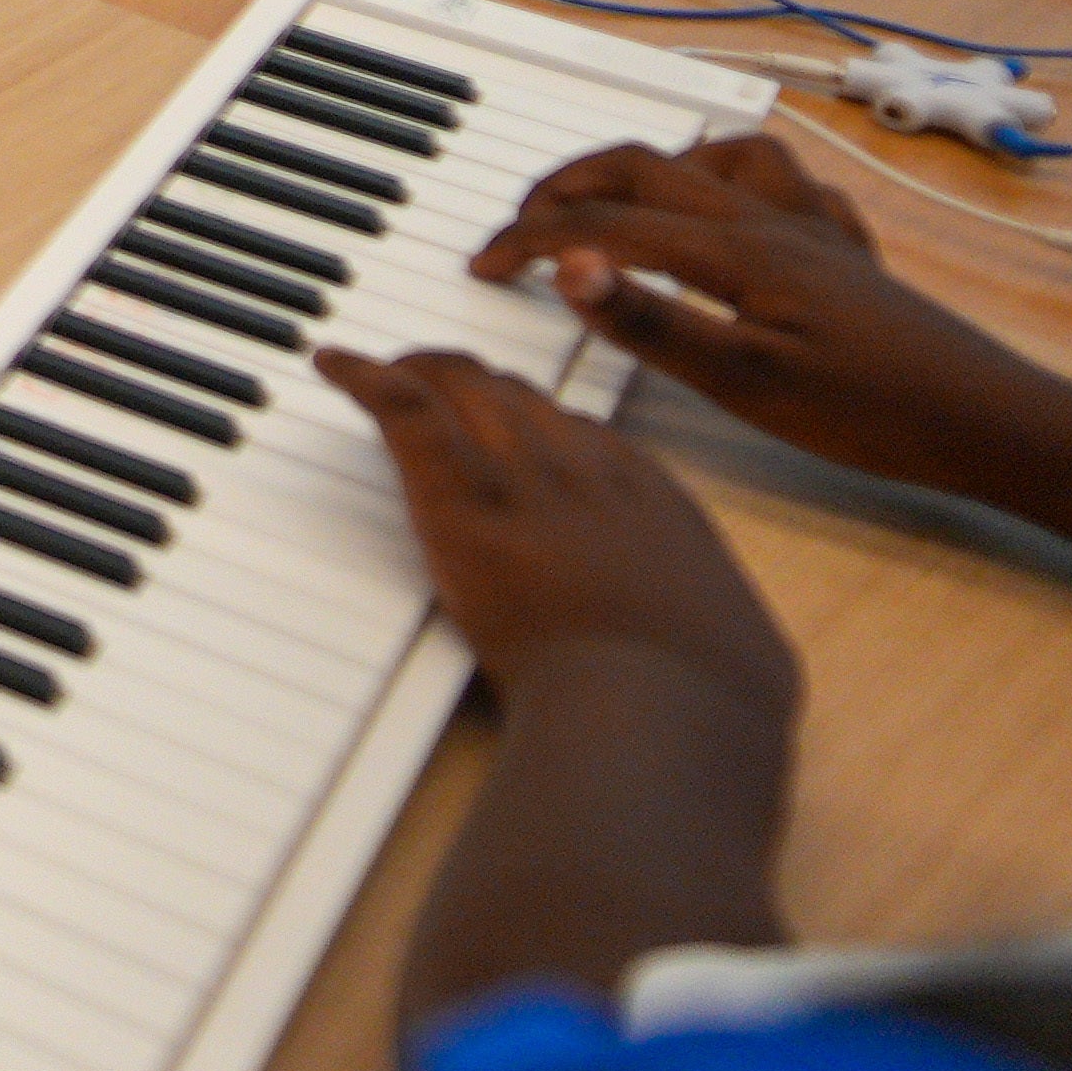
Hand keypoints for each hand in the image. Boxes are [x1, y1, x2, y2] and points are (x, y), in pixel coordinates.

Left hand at [324, 347, 800, 716]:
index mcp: (657, 500)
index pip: (587, 437)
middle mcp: (591, 472)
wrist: (664, 706)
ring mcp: (526, 479)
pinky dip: (364, 379)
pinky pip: (407, 412)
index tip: (514, 432)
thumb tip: (729, 653)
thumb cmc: (710, 699)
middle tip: (439, 387)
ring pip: (467, 391)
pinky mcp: (466, 501)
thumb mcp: (737, 649)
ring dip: (423, 376)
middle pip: (522, 402)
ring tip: (386, 368)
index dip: (540, 428)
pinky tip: (334, 364)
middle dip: (478, 388)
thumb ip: (718, 632)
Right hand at [471, 127, 1071, 494]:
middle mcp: (776, 223)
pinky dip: (747, 182)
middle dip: (572, 183)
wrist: (992, 424)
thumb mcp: (746, 382)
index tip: (483, 264)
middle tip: (524, 223)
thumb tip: (568, 267)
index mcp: (739, 251)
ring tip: (624, 198)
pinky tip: (743, 211)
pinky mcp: (851, 257)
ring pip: (725, 156)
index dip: (532, 240)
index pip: (607, 224)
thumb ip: (651, 321)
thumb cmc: (876, 414)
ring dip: (661, 165)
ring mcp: (818, 233)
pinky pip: (793, 187)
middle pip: (651, 164)